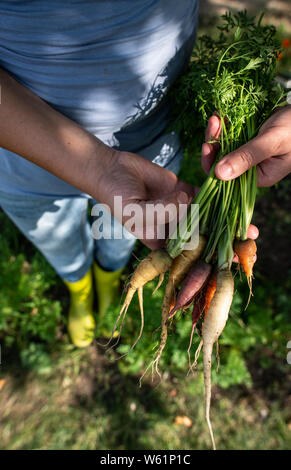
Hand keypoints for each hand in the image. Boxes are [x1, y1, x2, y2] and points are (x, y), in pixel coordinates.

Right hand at [97, 150, 257, 252]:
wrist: (110, 169)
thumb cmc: (116, 197)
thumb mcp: (136, 210)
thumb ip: (162, 210)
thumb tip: (188, 200)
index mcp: (160, 242)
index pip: (187, 255)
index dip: (208, 259)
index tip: (228, 263)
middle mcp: (172, 228)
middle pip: (201, 237)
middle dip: (224, 242)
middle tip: (247, 245)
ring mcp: (178, 209)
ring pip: (205, 217)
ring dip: (226, 221)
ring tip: (249, 228)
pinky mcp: (182, 190)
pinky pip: (202, 195)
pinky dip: (217, 198)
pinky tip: (234, 203)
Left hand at [202, 105, 290, 186]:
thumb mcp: (271, 142)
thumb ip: (246, 157)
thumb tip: (219, 175)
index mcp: (259, 177)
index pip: (227, 178)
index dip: (213, 163)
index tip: (207, 145)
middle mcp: (252, 169)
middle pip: (222, 162)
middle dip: (214, 144)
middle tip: (214, 123)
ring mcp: (249, 154)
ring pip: (224, 148)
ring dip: (217, 133)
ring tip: (216, 118)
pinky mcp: (248, 140)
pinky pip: (230, 137)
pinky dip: (224, 128)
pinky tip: (221, 117)